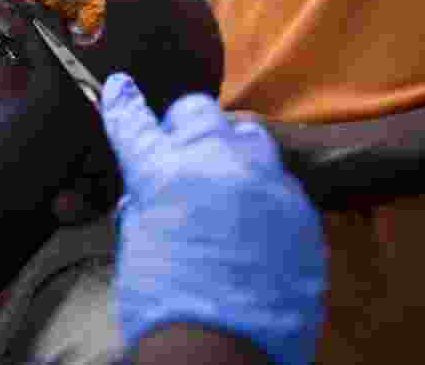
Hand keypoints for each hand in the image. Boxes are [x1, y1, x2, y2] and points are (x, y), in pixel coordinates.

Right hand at [100, 73, 325, 364]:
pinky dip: (263, 193)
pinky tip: (256, 226)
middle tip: (181, 155)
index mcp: (161, 172)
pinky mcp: (302, 210)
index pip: (133, 119)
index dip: (123, 101)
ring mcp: (266, 182)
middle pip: (198, 111)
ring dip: (231, 151)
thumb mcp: (136, 244)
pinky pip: (280, 182)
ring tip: (226, 184)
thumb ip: (145, 201)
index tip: (122, 86)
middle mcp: (216, 162)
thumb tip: (151, 188)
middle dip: (185, 126)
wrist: (224, 352)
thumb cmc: (164, 305)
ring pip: (249, 136)